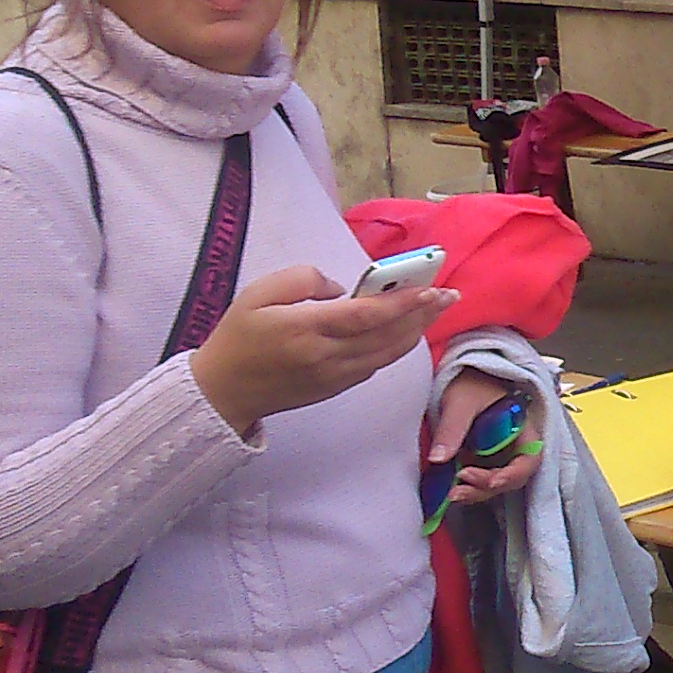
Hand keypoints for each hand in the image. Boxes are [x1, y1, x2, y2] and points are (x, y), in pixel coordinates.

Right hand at [190, 266, 453, 437]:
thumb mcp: (257, 294)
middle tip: (448, 294)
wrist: (223, 391)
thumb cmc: (238, 337)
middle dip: (422, 314)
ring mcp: (334, 376)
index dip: (402, 302)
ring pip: (388, 353)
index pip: (366, 316)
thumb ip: (302, 280)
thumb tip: (340, 288)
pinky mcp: (336, 387)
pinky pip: (376, 365)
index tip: (430, 289)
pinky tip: (407, 330)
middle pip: (387, 335)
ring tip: (435, 309)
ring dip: (415, 330)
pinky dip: (397, 347)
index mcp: (306, 330)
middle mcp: (326, 356)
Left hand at [428, 374, 543, 506]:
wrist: (463, 375)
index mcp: (522, 429)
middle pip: (511, 478)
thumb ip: (452, 429)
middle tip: (458, 489)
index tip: (491, 481)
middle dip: (486, 488)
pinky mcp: (482, 460)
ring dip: (475, 492)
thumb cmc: (471, 381)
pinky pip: (480, 480)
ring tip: (451, 494)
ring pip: (495, 484)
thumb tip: (438, 459)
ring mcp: (498, 455)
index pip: (529, 459)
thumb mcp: (461, 402)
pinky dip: (467, 487)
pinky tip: (449, 489)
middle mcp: (514, 446)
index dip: (513, 475)